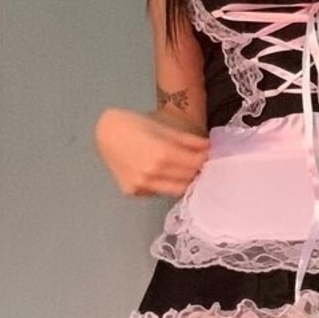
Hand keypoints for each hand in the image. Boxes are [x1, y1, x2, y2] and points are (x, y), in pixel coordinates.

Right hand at [94, 107, 209, 197]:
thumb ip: (188, 140)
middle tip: (203, 166)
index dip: (205, 160)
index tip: (211, 156)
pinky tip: (167, 177)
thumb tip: (208, 147)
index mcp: (163, 154)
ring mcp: (142, 185)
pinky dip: (166, 186)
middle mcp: (153, 173)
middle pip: (187, 179)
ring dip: (184, 183)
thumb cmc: (135, 125)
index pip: (195, 163)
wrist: (106, 132)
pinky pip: (157, 192)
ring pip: (174, 191)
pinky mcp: (133, 192)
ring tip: (188, 173)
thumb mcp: (163, 128)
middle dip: (197, 172)